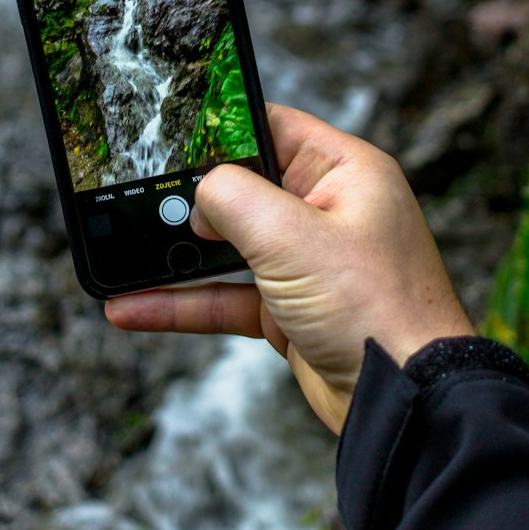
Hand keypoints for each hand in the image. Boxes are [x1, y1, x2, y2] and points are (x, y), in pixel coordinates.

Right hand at [105, 104, 473, 433]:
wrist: (409, 403)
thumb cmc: (376, 309)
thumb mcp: (292, 237)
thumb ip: (233, 198)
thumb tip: (197, 197)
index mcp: (345, 173)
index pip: (271, 127)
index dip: (220, 127)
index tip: (166, 130)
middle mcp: (327, 212)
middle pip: (242, 188)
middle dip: (187, 198)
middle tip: (132, 197)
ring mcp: (308, 264)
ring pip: (226, 247)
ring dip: (176, 255)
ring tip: (119, 252)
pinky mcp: (290, 311)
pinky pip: (225, 296)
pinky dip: (181, 302)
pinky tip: (134, 307)